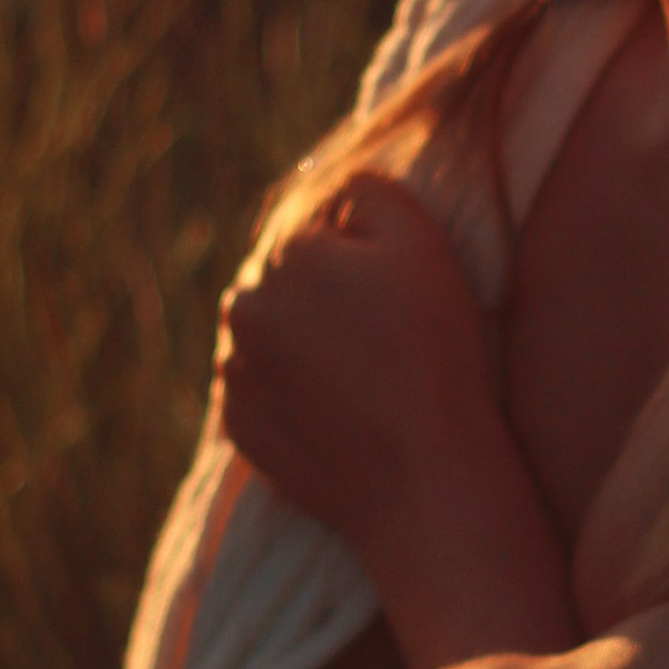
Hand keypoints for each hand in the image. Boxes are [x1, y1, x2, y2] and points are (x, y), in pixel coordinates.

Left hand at [211, 169, 503, 560]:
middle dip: (323, 296)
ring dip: (301, 341)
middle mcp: (244, 306)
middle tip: (383, 338)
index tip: (397, 296)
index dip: (366, 257)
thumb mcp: (422, 243)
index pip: (321, 230)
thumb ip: (371, 191)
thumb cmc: (433, 354)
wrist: (420, 477)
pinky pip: (262, 390)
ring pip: (268, 334)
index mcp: (286, 254)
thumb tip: (337, 196)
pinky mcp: (239, 426)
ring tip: (360, 373)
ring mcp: (235, 371)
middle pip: (286, 280)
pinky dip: (290, 392)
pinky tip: (338, 408)